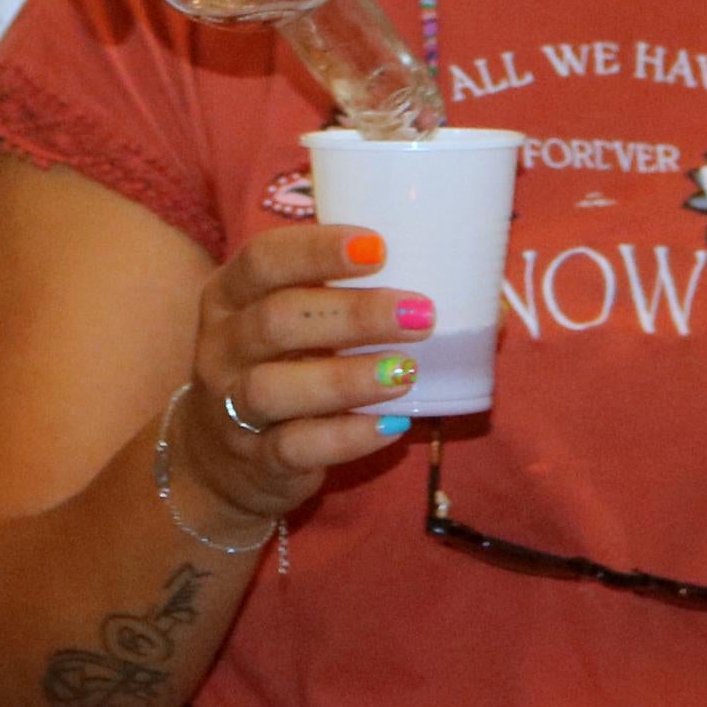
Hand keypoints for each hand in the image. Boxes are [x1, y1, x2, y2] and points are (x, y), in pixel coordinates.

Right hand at [165, 223, 425, 531]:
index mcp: (230, 296)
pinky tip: (392, 424)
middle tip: (419, 314)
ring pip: (277, 387)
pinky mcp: (255, 460)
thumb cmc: (282, 366)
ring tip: (407, 370)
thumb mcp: (296, 325)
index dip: (316, 249)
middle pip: (277, 321)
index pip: (263, 260)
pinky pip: (296, 447)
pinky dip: (348, 436)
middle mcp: (222, 347)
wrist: (220, 460)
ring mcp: (231, 407)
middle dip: (352, 314)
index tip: (378, 246)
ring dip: (348, 377)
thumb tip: (486, 304)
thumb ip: (357, 301)